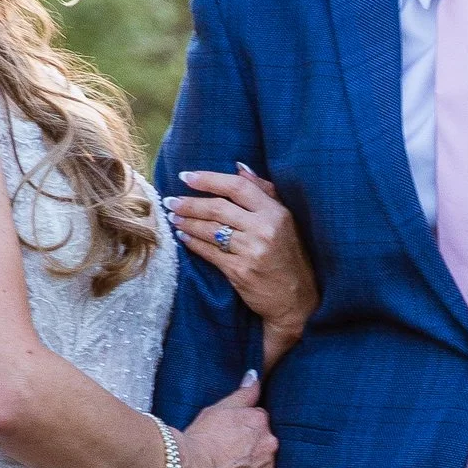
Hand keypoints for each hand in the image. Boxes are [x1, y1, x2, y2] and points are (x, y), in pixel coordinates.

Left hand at [169, 166, 319, 369]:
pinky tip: (183, 237)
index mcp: (276, 213)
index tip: (186, 177)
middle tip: (170, 201)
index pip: (237, 187)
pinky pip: (209, 252)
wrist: (297, 300)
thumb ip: (264, 192)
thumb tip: (239, 167)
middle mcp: (264, 229)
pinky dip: (192, 243)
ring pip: (210, 230)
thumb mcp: (286, 220)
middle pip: (218, 208)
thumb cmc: (290, 256)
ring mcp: (251, 251)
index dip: (209, 179)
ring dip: (186, 222)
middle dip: (189, 203)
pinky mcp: (240, 272)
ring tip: (173, 217)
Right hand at [175, 372, 277, 467]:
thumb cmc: (201, 438)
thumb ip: (243, 393)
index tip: (229, 435)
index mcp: (260, 420)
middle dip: (251, 446)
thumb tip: (255, 376)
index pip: (258, 420)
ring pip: (264, 463)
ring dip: (253, 464)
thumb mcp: (219, 408)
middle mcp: (270, 443)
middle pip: (264, 442)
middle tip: (228, 452)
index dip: (242, 428)